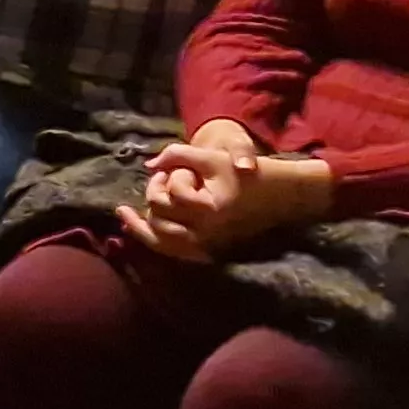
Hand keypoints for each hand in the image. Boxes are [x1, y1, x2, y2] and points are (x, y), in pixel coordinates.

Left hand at [120, 138, 330, 259]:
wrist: (283, 195)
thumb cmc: (249, 172)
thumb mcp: (212, 157)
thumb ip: (175, 155)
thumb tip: (147, 165)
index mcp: (210, 210)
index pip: (170, 196)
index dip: (170, 178)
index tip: (177, 169)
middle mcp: (208, 233)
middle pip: (160, 222)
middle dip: (152, 200)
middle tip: (156, 184)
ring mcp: (211, 245)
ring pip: (164, 244)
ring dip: (142, 229)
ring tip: (125, 216)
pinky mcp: (213, 251)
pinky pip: (178, 253)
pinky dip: (158, 242)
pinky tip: (141, 231)